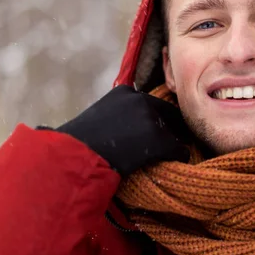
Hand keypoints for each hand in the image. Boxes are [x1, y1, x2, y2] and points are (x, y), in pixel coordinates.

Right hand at [52, 85, 188, 175]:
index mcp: (125, 93)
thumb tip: (125, 126)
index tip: (160, 129)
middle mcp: (141, 101)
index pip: (153, 102)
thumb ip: (117, 115)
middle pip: (168, 113)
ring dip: (173, 143)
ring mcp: (151, 120)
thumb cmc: (79, 143)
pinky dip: (178, 156)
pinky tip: (176, 162)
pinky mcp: (159, 140)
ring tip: (171, 154)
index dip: (158, 118)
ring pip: (174, 132)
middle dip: (170, 127)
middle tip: (173, 140)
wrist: (75, 157)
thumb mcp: (97, 118)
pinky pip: (178, 149)